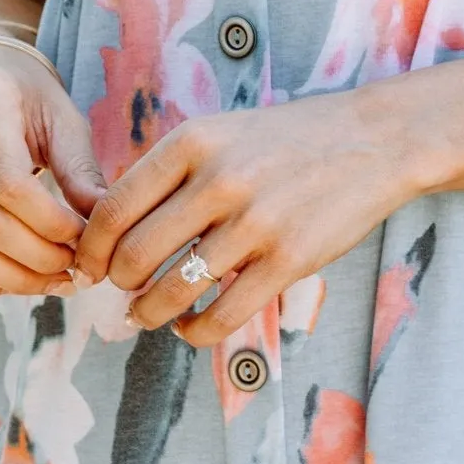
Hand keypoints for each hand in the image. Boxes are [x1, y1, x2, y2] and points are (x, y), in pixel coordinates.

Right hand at [0, 46, 108, 298]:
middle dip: (38, 259)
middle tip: (76, 270)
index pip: (11, 186)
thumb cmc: (28, 99)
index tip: (87, 238)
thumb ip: (81, 172)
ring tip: (54, 281)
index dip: (53, 225)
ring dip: (13, 279)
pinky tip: (14, 284)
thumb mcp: (63, 119)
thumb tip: (106, 228)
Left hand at [71, 91, 415, 341]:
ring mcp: (256, 222)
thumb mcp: (221, 132)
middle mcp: (219, 180)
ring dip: (150, 313)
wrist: (374, 141)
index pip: (114, 208)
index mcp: (193, 142)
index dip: (91, 247)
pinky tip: (190, 327)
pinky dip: (194, 331)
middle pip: (135, 255)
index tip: (89, 264)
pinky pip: (223, 314)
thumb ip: (171, 171)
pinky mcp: (289, 259)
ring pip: (174, 290)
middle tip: (122, 290)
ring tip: (147, 315)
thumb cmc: (288, 141)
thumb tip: (111, 226)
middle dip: (119, 283)